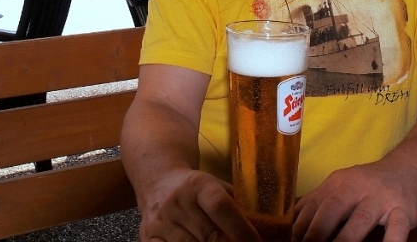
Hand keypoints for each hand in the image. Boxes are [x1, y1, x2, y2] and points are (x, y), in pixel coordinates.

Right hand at [140, 168, 261, 241]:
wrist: (157, 180)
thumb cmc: (196, 188)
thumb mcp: (216, 187)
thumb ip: (238, 206)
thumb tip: (269, 230)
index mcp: (197, 184)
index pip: (221, 207)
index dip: (242, 230)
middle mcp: (176, 201)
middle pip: (209, 236)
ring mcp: (160, 221)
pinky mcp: (148, 238)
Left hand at [291, 161, 416, 241]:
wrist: (410, 169)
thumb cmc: (369, 185)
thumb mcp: (341, 187)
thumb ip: (318, 203)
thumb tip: (290, 224)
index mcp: (337, 182)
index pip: (313, 206)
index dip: (299, 227)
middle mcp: (357, 187)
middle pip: (332, 209)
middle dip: (316, 233)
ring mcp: (381, 198)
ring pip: (360, 220)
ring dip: (345, 240)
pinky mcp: (403, 210)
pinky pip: (396, 230)